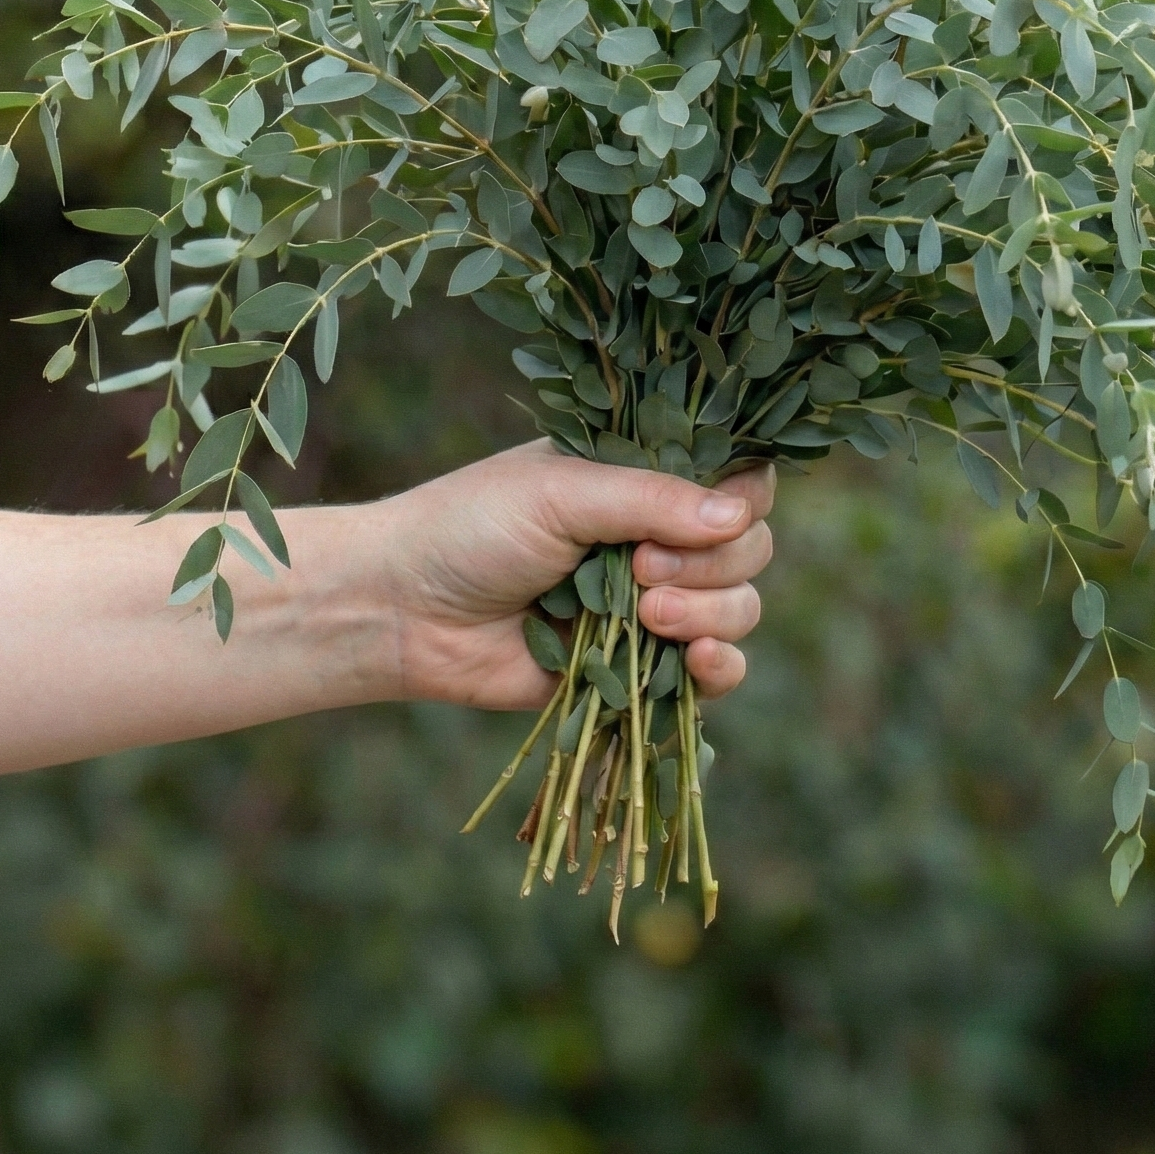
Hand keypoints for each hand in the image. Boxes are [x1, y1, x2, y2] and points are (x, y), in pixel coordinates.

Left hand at [371, 440, 774, 711]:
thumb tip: (739, 517)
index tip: (715, 515)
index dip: (743, 500)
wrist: (404, 612)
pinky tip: (699, 661)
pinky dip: (721, 669)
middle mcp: (659, 538)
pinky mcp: (639, 669)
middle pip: (750, 548)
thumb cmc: (472, 529)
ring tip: (648, 615)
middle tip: (643, 567)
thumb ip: (651, 500)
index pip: (739, 481)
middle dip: (714, 563)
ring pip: (740, 608)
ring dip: (712, 612)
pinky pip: (715, 674)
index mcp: (644, 479)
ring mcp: (654, 604)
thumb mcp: (561, 493)